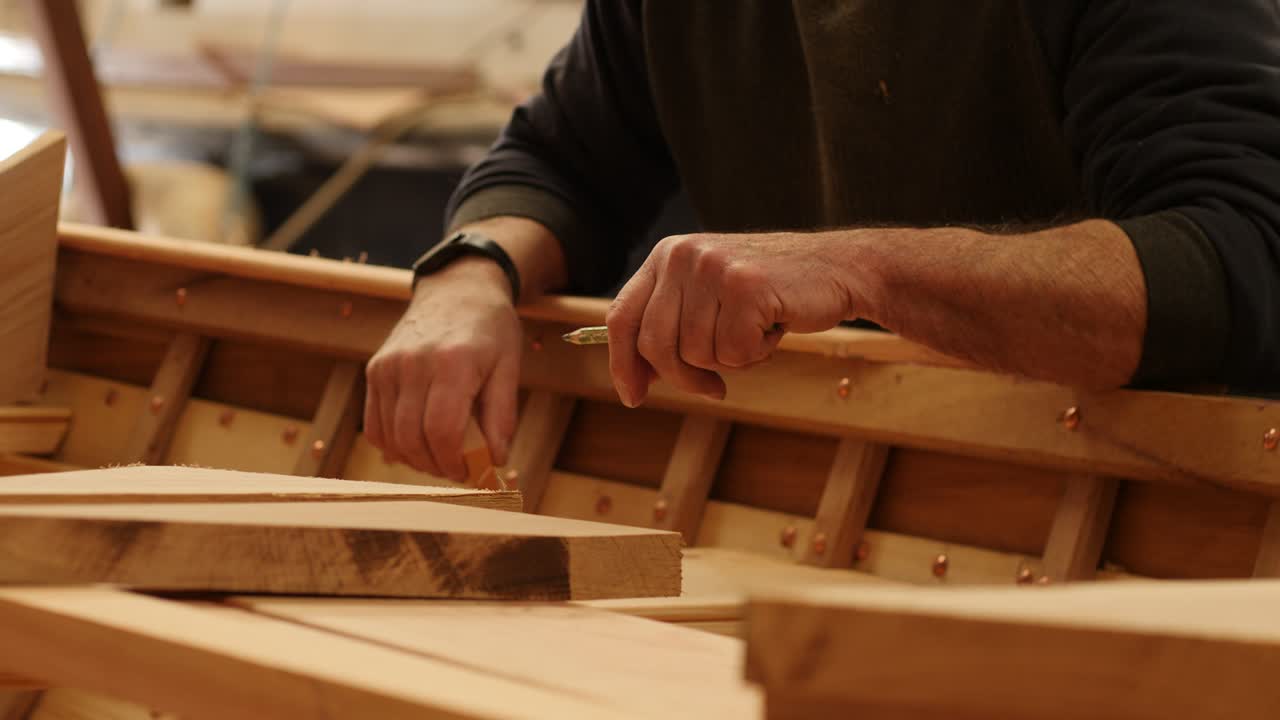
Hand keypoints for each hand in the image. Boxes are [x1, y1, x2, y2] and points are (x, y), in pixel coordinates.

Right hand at [364, 259, 520, 480]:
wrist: (458, 289)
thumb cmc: (490, 329)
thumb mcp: (509, 366)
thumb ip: (502, 415)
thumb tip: (495, 460)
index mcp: (452, 362)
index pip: (442, 430)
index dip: (454, 462)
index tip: (469, 472)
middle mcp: (413, 363)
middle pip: (412, 438)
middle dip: (435, 466)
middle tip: (456, 471)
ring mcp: (388, 366)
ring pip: (390, 436)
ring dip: (414, 459)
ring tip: (438, 459)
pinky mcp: (374, 370)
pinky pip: (373, 424)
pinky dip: (392, 445)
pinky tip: (415, 446)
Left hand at [606, 231, 858, 406]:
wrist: (837, 268)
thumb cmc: (771, 292)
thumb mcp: (709, 296)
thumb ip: (671, 325)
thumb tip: (635, 377)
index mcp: (666, 255)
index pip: (621, 317)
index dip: (622, 363)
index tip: (633, 396)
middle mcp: (682, 255)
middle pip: (655, 345)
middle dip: (684, 377)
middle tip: (714, 386)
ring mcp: (714, 268)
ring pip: (697, 353)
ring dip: (731, 359)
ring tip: (756, 330)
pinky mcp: (746, 286)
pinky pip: (734, 353)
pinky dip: (757, 354)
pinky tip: (773, 327)